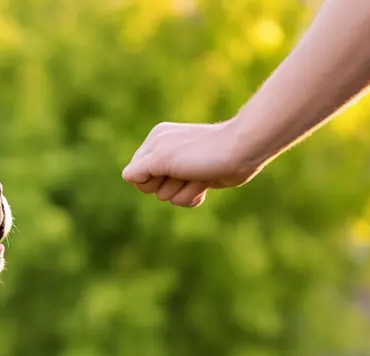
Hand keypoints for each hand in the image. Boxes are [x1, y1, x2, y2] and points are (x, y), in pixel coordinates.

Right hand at [121, 120, 263, 206]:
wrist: (241, 152)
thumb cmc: (202, 153)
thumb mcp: (163, 158)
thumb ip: (140, 169)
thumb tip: (127, 177)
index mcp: (154, 142)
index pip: (134, 174)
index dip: (148, 179)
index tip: (167, 169)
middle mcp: (166, 153)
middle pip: (151, 188)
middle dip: (170, 186)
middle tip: (187, 171)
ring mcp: (182, 167)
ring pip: (169, 196)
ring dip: (185, 191)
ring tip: (200, 176)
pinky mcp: (197, 178)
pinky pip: (183, 199)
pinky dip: (193, 196)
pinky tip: (205, 186)